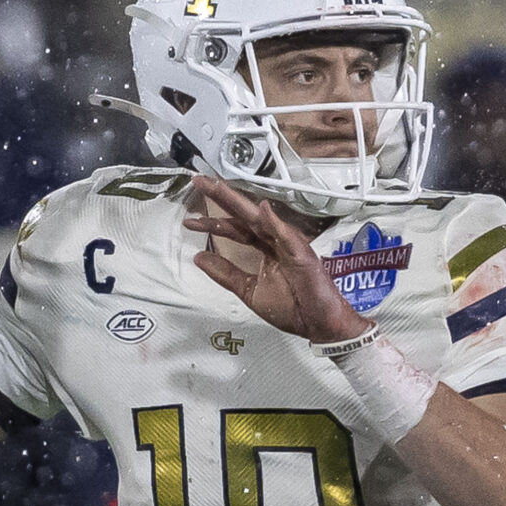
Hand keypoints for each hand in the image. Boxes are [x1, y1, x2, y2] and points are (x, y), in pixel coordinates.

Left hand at [182, 175, 369, 344]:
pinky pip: (287, 235)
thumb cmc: (291, 308)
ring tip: (219, 187)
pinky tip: (263, 210)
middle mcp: (275, 240)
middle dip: (221, 197)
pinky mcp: (303, 253)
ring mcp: (289, 244)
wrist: (315, 323)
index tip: (190, 220)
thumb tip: (199, 258)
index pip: (235, 229)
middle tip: (199, 182)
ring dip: (240, 202)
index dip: (213, 223)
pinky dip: (276, 222)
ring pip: (260, 217)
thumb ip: (225, 273)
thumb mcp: (249, 290)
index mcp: (264, 248)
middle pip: (244, 215)